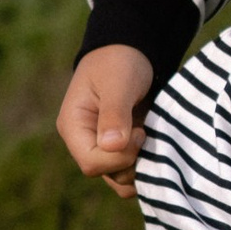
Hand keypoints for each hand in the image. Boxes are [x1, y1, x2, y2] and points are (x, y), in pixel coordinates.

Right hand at [59, 44, 155, 199]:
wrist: (131, 51)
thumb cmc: (119, 61)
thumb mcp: (117, 82)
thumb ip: (114, 113)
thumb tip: (111, 146)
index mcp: (73, 127)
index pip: (92, 163)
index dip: (120, 157)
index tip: (140, 132)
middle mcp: (84, 142)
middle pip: (106, 174)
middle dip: (132, 163)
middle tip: (148, 134)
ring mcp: (103, 147)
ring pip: (121, 178)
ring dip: (142, 166)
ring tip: (154, 139)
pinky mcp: (121, 148)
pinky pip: (132, 170)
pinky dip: (147, 164)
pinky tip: (157, 145)